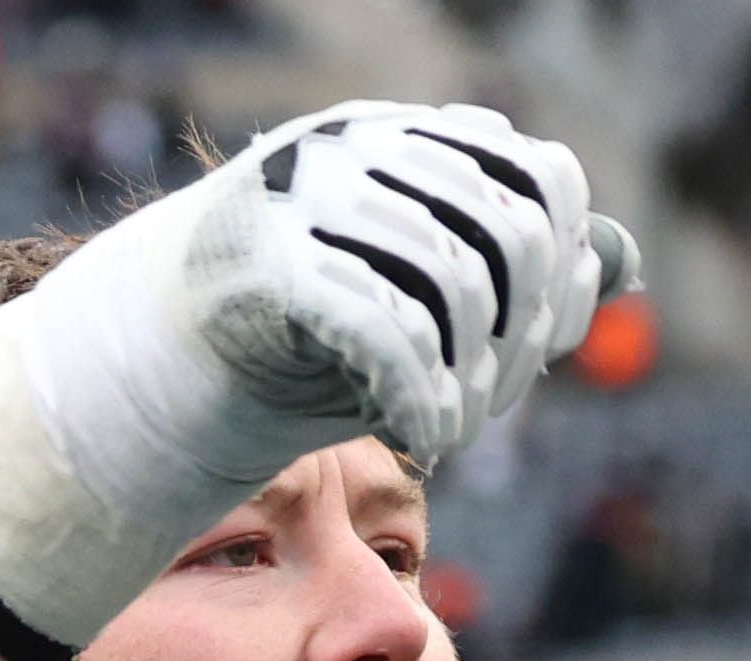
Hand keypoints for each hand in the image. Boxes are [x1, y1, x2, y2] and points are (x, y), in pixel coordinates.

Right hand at [0, 99, 636, 653]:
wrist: (130, 392)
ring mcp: (300, 201)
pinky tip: (428, 431)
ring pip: (462, 281)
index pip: (539, 177)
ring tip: (453, 422)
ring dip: (480, 373)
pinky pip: (393, 328)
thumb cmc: (273, 354)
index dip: (560, 269)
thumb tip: (621, 259)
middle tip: (487, 401)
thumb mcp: (410, 310)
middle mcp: (347, 149)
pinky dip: (431, 393)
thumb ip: (509, 281)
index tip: (529, 348)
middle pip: (512, 230)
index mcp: (388, 139)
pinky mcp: (266, 269)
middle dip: (524, 334)